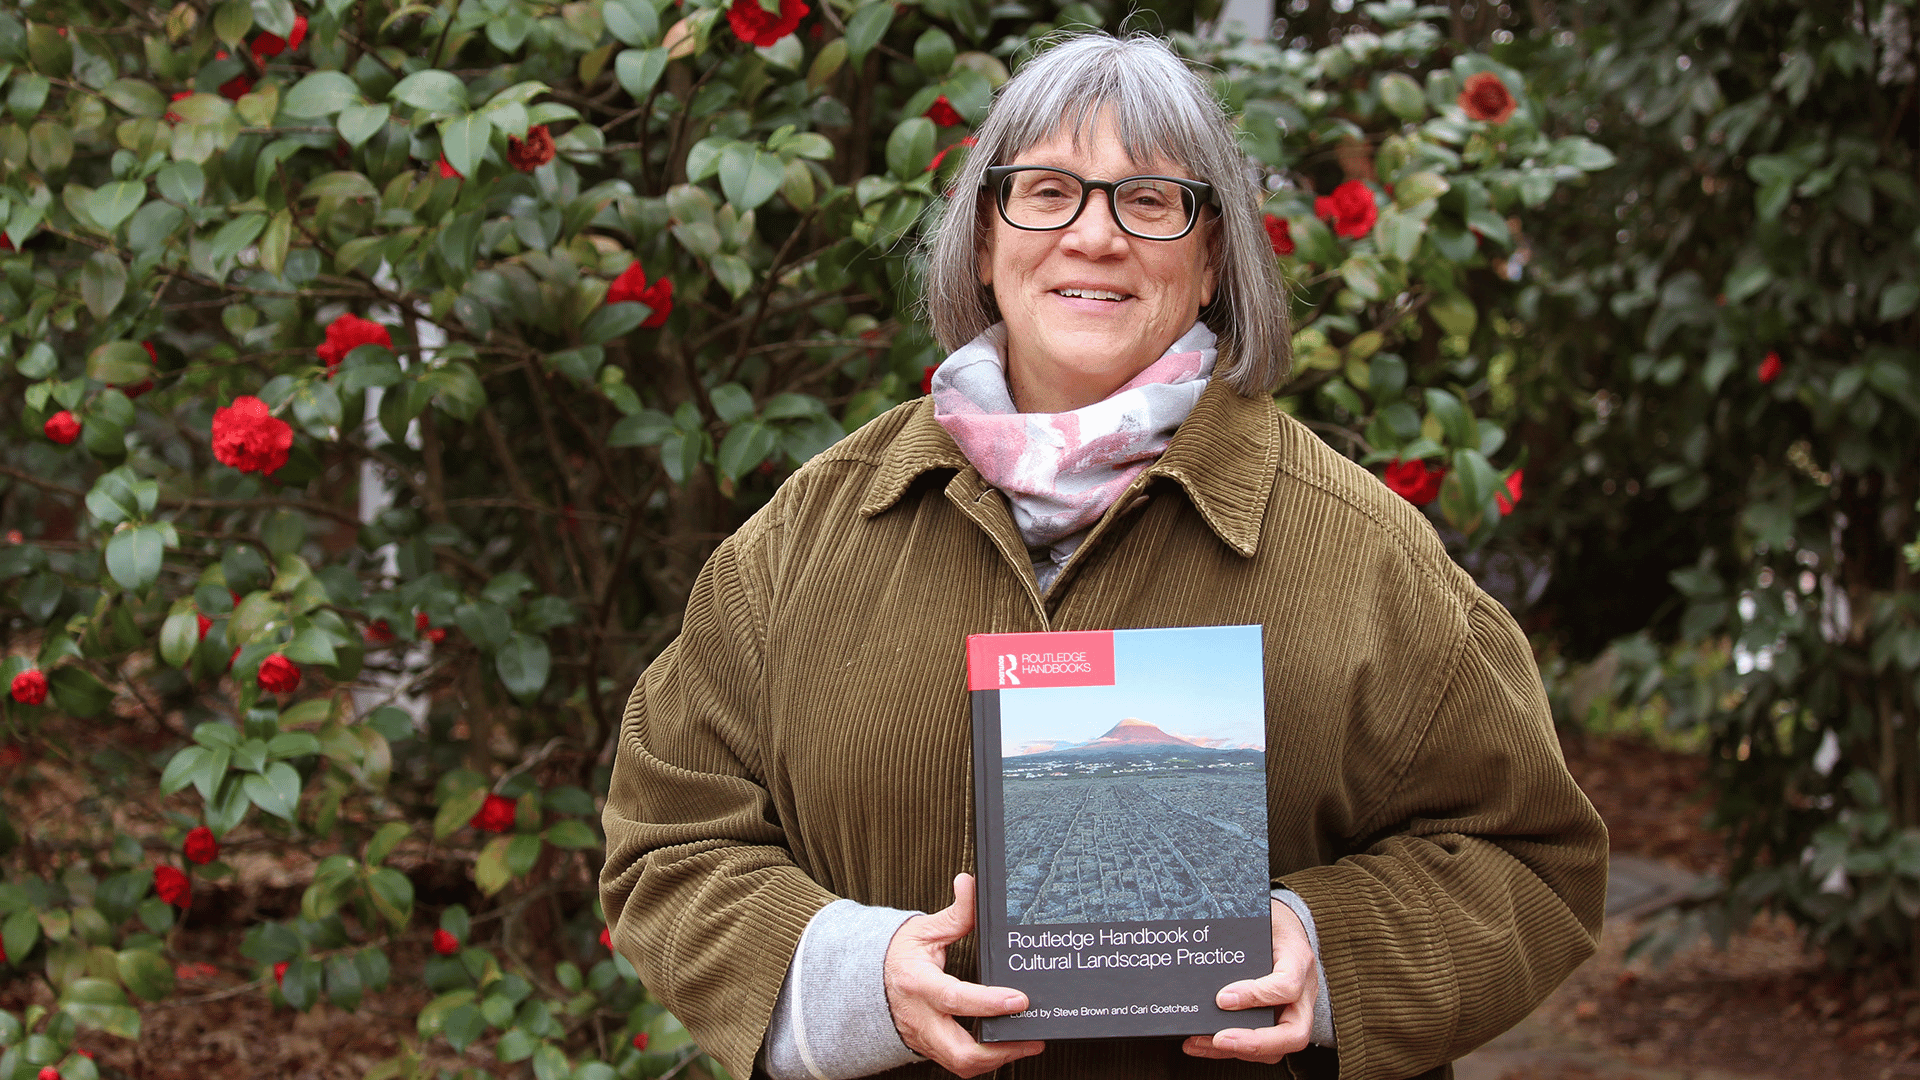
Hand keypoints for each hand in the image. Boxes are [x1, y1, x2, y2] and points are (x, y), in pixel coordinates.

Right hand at [883, 872, 1044, 1077]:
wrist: (866, 981)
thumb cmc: (896, 955)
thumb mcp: (924, 929)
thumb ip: (956, 912)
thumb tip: (971, 883)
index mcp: (918, 983)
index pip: (955, 998)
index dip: (989, 1002)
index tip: (1019, 1000)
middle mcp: (920, 1017)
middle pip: (960, 1051)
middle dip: (1000, 1051)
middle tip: (1032, 1038)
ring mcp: (924, 1038)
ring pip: (961, 1064)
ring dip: (996, 1059)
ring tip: (1026, 1043)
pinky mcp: (929, 1049)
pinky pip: (958, 1063)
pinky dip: (984, 1060)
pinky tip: (1005, 1047)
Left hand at [1181, 897, 1315, 1063]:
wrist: (1287, 930)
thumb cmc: (1272, 922)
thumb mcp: (1264, 916)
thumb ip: (1242, 932)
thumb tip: (1207, 947)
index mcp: (1300, 961)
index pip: (1288, 986)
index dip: (1257, 996)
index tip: (1223, 998)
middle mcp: (1304, 995)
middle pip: (1294, 1034)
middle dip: (1255, 1043)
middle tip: (1220, 1038)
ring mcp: (1293, 1013)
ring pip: (1275, 1049)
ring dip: (1236, 1050)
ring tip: (1199, 1041)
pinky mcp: (1277, 1025)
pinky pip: (1260, 1047)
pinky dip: (1229, 1050)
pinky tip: (1200, 1044)